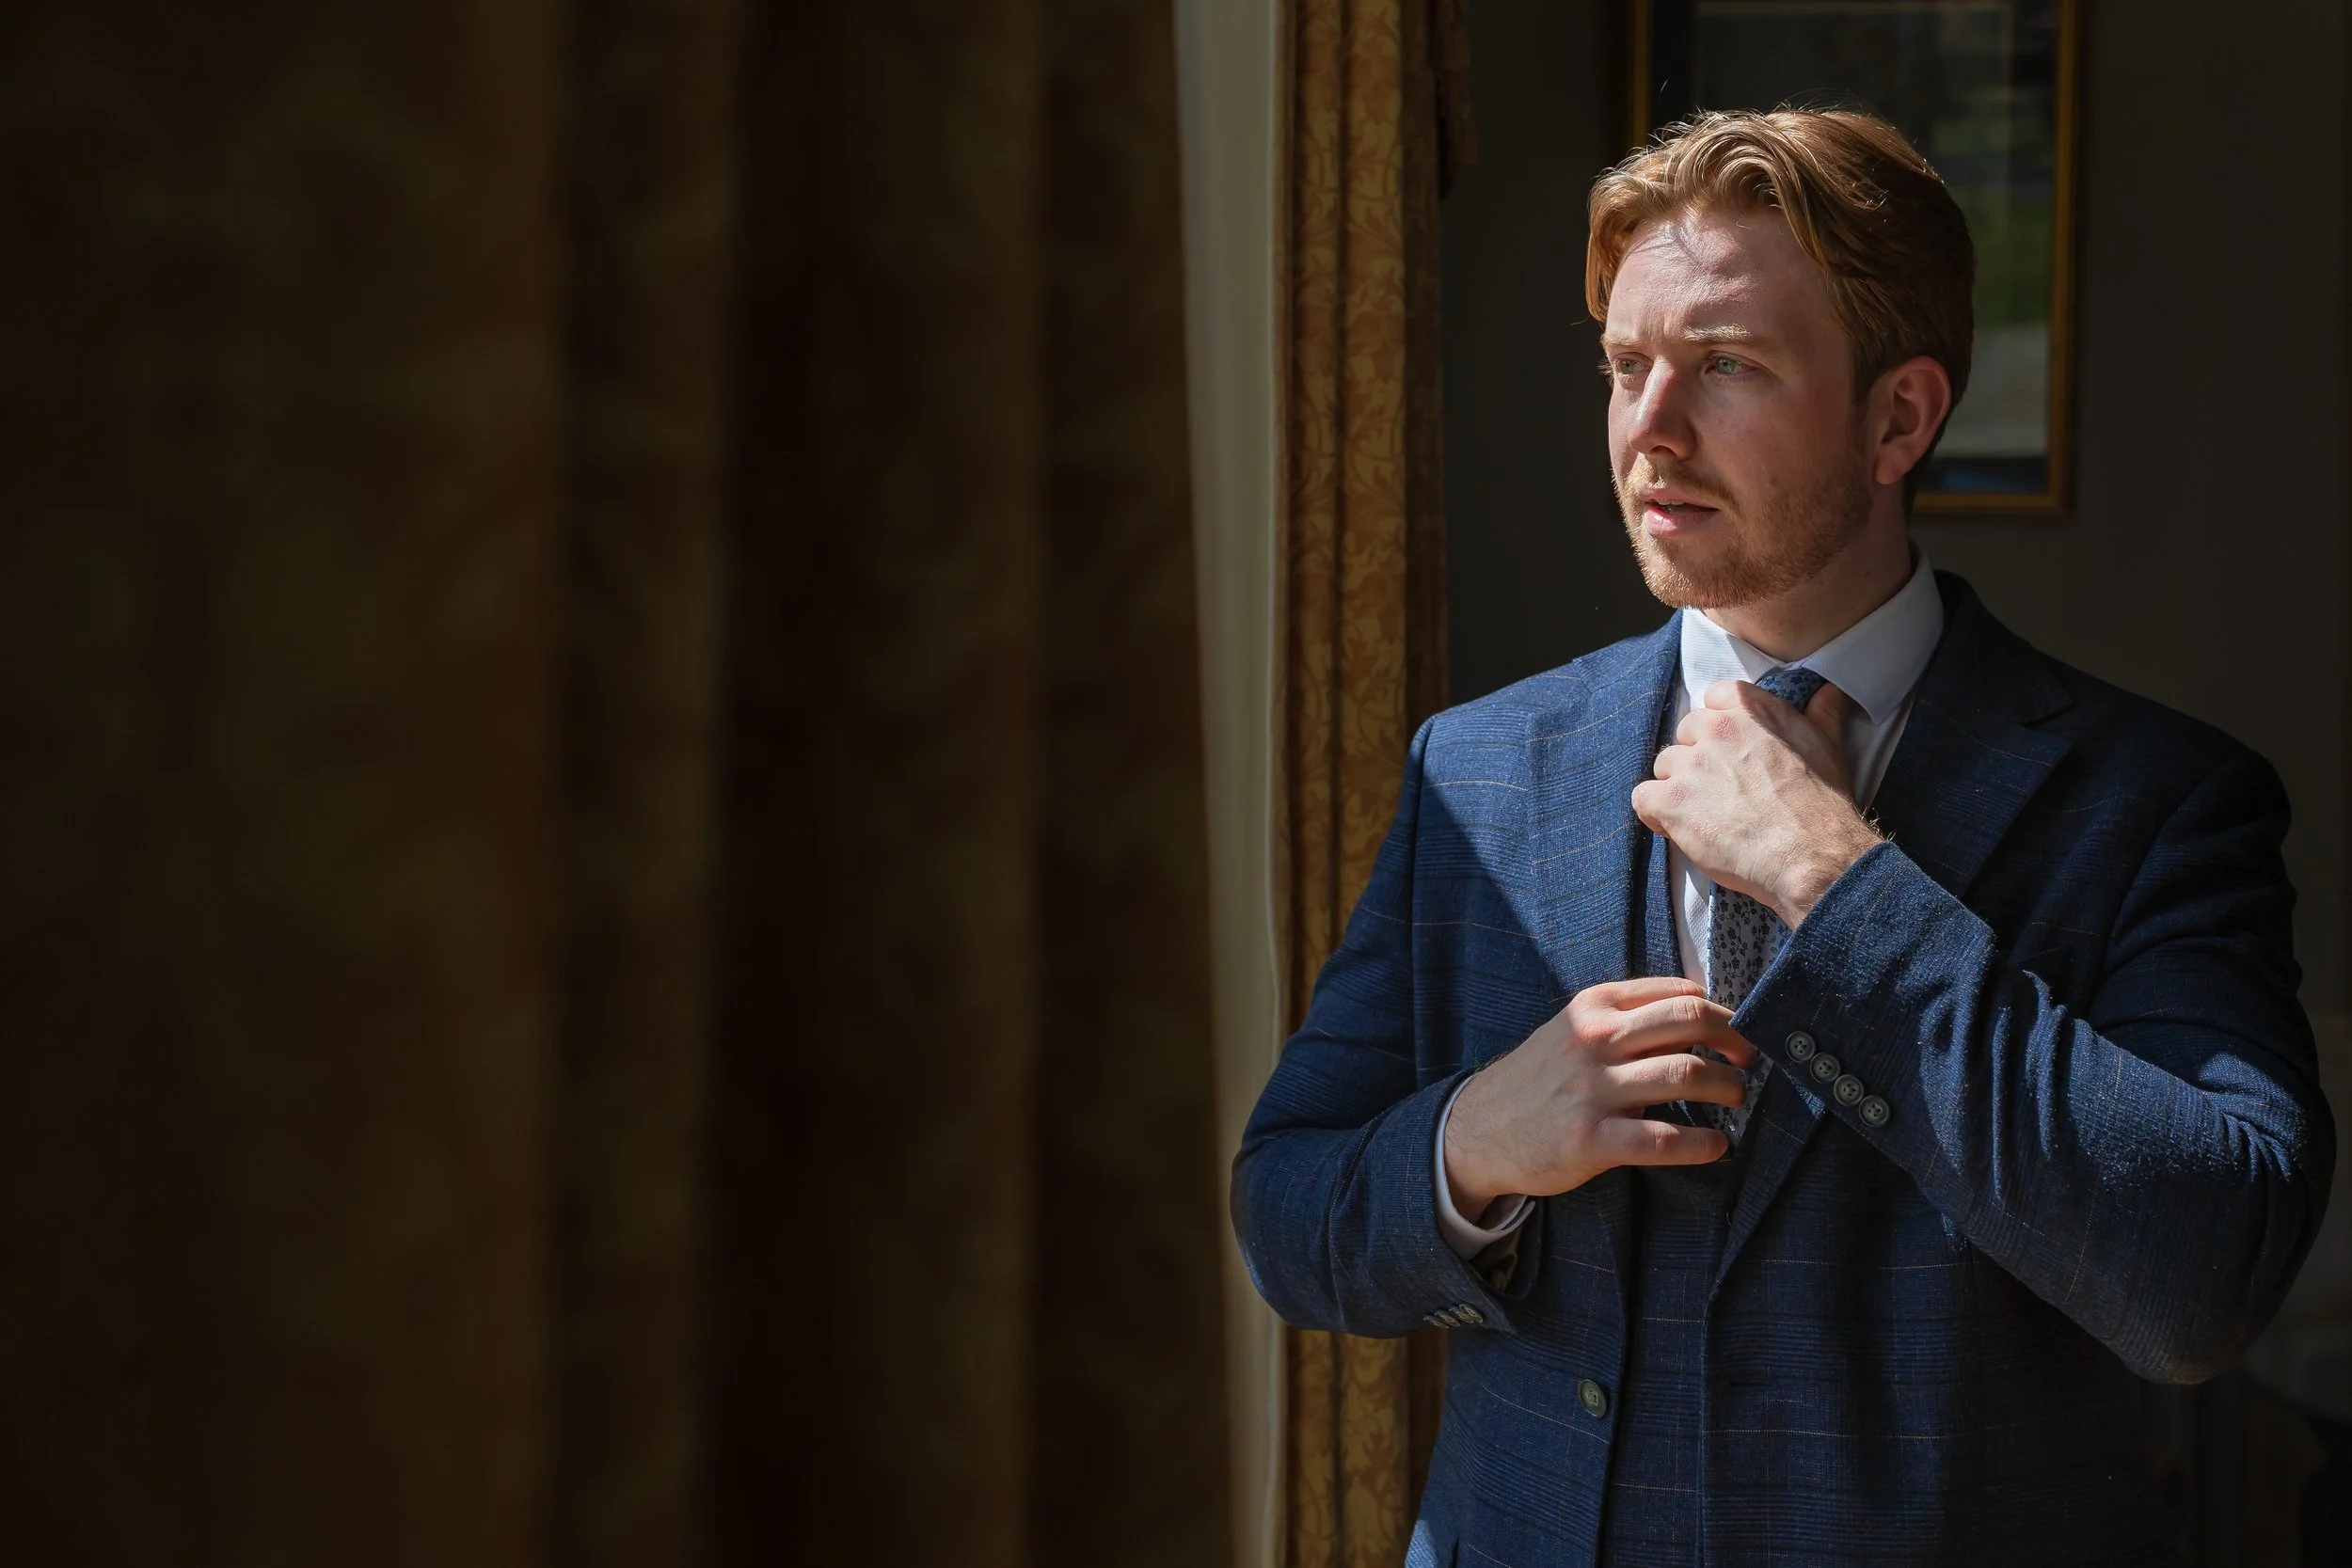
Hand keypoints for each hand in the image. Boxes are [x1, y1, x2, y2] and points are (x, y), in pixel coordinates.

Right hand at [1442, 976, 1756, 1214]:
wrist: (1478, 1130)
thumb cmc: (1539, 1079)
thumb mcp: (1572, 1030)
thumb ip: (1624, 1017)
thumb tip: (1699, 1011)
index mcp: (1594, 1006)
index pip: (1677, 993)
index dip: (1723, 1011)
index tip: (1740, 1030)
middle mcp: (1595, 1040)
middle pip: (1690, 1022)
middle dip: (1736, 1040)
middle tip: (1750, 1061)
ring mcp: (1593, 1090)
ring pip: (1686, 1076)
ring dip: (1727, 1089)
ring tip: (1737, 1100)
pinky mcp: (1592, 1140)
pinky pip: (1664, 1140)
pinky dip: (1703, 1144)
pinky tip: (1717, 1146)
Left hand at [1630, 678, 1881, 927]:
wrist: (1811, 856)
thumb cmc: (1822, 805)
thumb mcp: (1828, 747)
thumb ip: (1821, 714)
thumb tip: (1828, 693)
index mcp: (1752, 710)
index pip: (1715, 698)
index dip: (1718, 728)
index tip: (1730, 752)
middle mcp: (1717, 728)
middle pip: (1686, 733)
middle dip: (1698, 759)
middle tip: (1721, 791)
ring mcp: (1692, 764)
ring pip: (1664, 766)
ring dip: (1678, 788)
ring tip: (1705, 815)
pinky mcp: (1672, 800)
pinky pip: (1643, 797)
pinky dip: (1654, 814)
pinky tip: (1676, 828)